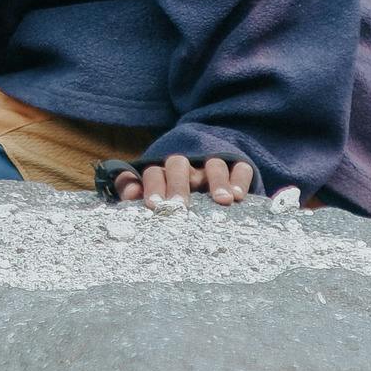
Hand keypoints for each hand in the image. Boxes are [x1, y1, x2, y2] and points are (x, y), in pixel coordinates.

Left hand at [112, 154, 254, 206]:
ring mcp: (210, 169)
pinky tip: (239, 196)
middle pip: (178, 164)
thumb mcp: (155, 201)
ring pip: (212, 164)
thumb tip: (131, 192)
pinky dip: (239, 178)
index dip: (152, 186)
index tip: (154, 206)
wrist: (207, 190)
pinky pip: (239, 167)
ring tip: (222, 201)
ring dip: (216, 180)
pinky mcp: (235, 170)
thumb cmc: (174, 205)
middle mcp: (186, 169)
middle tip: (180, 206)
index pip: (153, 172)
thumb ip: (135, 193)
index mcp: (163, 175)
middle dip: (178, 184)